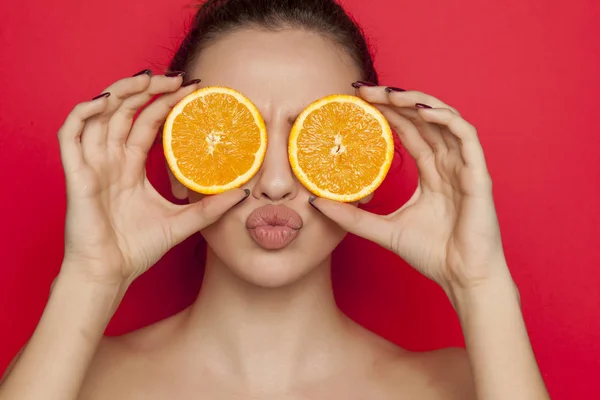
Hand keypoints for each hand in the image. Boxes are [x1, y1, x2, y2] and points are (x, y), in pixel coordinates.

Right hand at [57, 71, 247, 285]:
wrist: (109, 275)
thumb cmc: (137, 249)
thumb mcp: (183, 222)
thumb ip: (210, 208)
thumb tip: (244, 193)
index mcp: (130, 166)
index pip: (147, 122)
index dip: (166, 103)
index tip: (193, 90)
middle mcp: (110, 159)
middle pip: (125, 110)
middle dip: (148, 89)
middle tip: (178, 79)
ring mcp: (92, 164)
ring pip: (99, 113)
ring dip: (120, 91)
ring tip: (149, 79)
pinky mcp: (76, 174)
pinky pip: (71, 134)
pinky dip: (83, 113)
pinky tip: (106, 101)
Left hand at [310, 85, 509, 290]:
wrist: (462, 279)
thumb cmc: (432, 254)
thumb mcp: (382, 230)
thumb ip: (352, 216)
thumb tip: (316, 202)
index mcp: (431, 173)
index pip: (408, 132)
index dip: (386, 113)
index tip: (357, 101)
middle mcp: (448, 165)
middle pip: (422, 120)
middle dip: (394, 101)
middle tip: (364, 90)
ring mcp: (464, 167)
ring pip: (443, 120)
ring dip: (417, 102)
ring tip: (388, 94)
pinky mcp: (478, 174)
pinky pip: (465, 136)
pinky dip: (445, 119)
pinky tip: (421, 110)